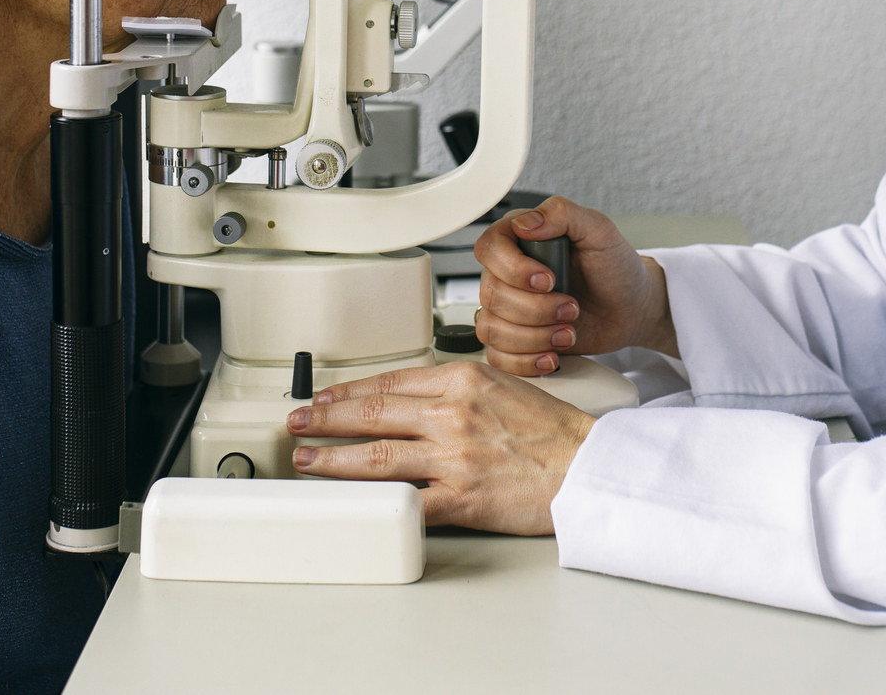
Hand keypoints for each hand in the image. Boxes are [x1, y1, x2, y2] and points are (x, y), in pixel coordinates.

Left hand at [287, 362, 592, 532]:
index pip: (391, 380)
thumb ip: (459, 391)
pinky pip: (406, 502)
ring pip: (377, 454)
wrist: (588, 467)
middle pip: (373, 412)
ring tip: (306, 459)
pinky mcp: (460, 497)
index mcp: (464, 380)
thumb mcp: (504, 387)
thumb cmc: (555, 432)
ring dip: (333, 458)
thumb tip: (418, 401)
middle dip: (326, 418)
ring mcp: (454, 455)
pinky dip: (373, 505)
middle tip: (297, 422)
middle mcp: (453, 413)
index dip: (349, 391)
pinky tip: (350, 505)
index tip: (325, 398)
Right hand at [472, 196, 675, 376]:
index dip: (513, 269)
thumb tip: (525, 223)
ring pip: (491, 329)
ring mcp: (509, 309)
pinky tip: (553, 355)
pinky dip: (526, 361)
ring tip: (568, 332)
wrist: (631, 308)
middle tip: (572, 308)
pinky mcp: (515, 341)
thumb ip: (562, 214)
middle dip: (536, 309)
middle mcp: (507, 273)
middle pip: (492, 295)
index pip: (489, 248)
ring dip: (534, 337)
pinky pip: (498, 357)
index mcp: (520, 239)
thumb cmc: (615, 267)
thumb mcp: (599, 230)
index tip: (548, 280)